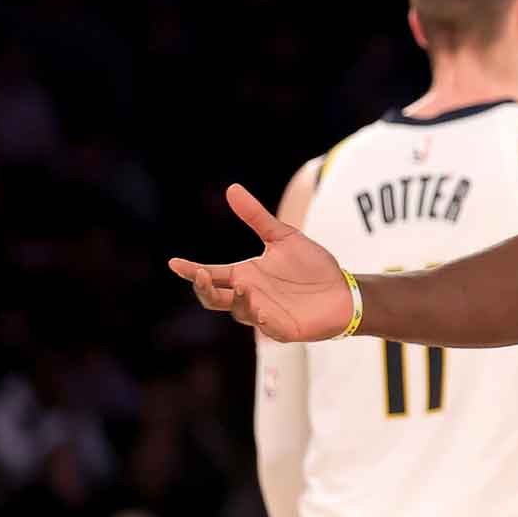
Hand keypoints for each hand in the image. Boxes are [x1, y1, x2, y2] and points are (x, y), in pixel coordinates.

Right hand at [168, 184, 353, 341]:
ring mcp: (264, 314)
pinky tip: (262, 310)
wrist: (343, 290)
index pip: (211, 274)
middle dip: (204, 288)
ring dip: (238, 301)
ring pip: (240, 312)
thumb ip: (256, 217)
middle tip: (201, 274)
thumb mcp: (283, 236)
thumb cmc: (312, 266)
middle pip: (214, 298)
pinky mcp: (284, 328)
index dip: (191, 270)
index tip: (174, 262)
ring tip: (243, 287)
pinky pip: (268, 328)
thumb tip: (232, 188)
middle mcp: (249, 296)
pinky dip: (263, 321)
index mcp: (245, 275)